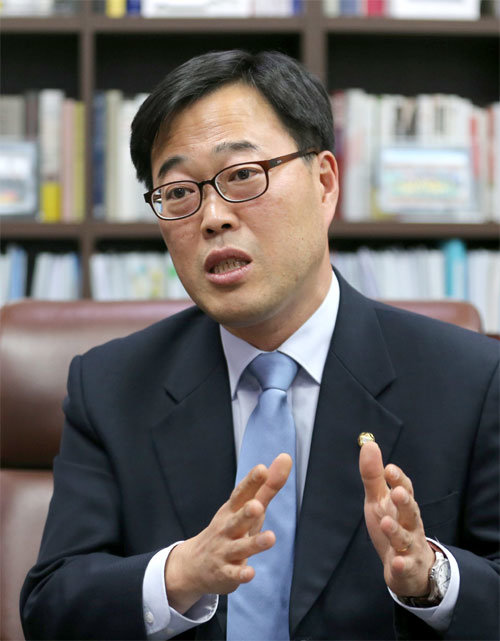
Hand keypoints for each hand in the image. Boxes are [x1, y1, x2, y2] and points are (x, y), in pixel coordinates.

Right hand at [164, 453, 291, 613]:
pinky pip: (233, 575)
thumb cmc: (230, 528)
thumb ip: (267, 486)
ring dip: (254, 543)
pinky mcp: (225, 573)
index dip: (251, 482)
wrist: (194, 564)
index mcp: (233, 509)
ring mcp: (225, 550)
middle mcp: (228, 528)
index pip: (242, 493)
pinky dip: (241, 574)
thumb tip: (286, 457)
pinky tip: (250, 572)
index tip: (262, 469)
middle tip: (257, 506)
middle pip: (238, 519)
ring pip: (240, 547)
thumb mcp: (246, 507)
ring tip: (270, 538)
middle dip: (247, 512)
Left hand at [359, 441, 434, 597]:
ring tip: (386, 523)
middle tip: (397, 492)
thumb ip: (373, 475)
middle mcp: (410, 524)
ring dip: (397, 531)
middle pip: (410, 512)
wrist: (411, 568)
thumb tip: (369, 444)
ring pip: (406, 539)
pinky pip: (405, 567)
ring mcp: (410, 547)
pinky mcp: (407, 568)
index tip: (389, 469)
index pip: (404, 489)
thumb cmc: (393, 525)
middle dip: (405, 502)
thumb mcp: (379, 500)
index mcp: (402, 506)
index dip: (398, 480)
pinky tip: (396, 562)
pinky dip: (401, 564)